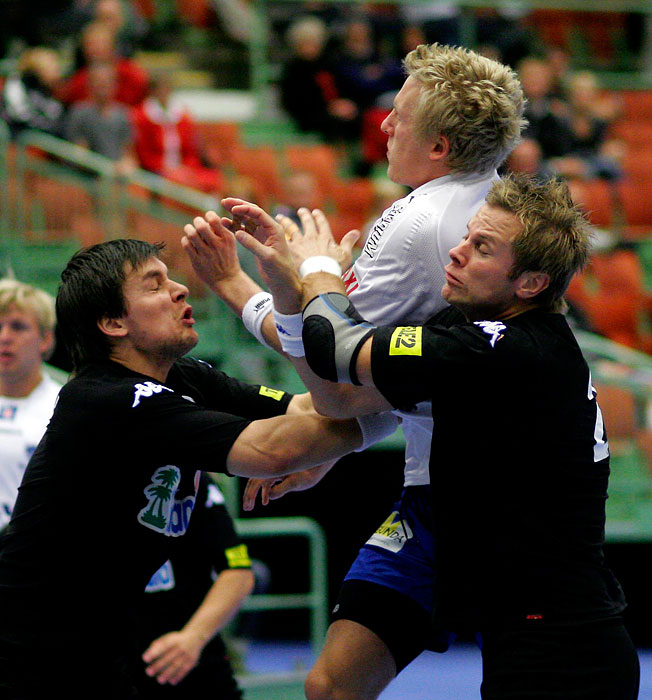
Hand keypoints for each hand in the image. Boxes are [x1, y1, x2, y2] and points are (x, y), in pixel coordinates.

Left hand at [142, 630, 203, 685]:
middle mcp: (181, 646)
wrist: (196, 636)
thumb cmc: (177, 640)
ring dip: (168, 673)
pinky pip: (185, 670)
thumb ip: (157, 644)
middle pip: (169, 657)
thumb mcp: (169, 637)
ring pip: (177, 665)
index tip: (145, 659)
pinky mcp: (192, 661)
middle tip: (149, 672)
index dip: (154, 652)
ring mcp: (188, 654)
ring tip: (160, 680)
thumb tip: (147, 655)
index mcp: (174, 639)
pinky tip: (172, 681)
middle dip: (158, 665)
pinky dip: (179, 676)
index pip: (163, 645)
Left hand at [181, 210, 240, 290]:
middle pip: (201, 225)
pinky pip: (186, 244)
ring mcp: (206, 254)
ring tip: (191, 231)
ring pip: (191, 234)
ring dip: (189, 229)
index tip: (208, 219)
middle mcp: (217, 245)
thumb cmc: (228, 257)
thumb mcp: (230, 243)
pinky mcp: (197, 261)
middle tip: (198, 224)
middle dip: (197, 221)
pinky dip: (185, 240)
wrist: (227, 280)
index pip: (214, 219)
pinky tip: (189, 242)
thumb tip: (207, 218)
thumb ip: (220, 230)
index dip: (208, 215)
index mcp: (227, 238)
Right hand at [221, 197, 301, 311]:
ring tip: (222, 209)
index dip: (245, 209)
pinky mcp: (257, 241)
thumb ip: (252, 245)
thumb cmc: (279, 270)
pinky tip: (224, 224)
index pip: (258, 214)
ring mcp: (262, 234)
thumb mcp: (267, 257)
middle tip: (224, 201)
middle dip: (238, 206)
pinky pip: (244, 230)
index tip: (232, 209)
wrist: (283, 282)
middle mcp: (269, 229)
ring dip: (235, 215)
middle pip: (252, 212)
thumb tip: (237, 232)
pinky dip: (235, 226)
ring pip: (247, 220)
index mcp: (274, 229)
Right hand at [242, 464, 333, 510]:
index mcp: (272, 468)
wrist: (317, 466)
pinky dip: (264, 491)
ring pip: (259, 481)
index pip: (256, 481)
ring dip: (254, 494)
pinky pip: (267, 482)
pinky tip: (266, 501)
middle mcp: (271, 468)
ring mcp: (274, 470)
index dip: (251, 494)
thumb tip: (270, 497)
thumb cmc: (308, 473)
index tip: (249, 506)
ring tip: (251, 507)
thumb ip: (282, 489)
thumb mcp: (296, 482)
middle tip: (247, 508)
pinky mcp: (279, 473)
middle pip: (254, 481)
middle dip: (249, 495)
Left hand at [284, 207, 359, 272]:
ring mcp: (299, 244)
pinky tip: (272, 231)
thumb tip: (356, 232)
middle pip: (307, 223)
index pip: (322, 224)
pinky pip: (282, 239)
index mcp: (325, 238)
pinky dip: (277, 234)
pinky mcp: (289, 251)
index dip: (319, 217)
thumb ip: (349, 242)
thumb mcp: (345, 255)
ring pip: (291, 229)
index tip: (315, 212)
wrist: (319, 276)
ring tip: (280, 218)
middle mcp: (311, 238)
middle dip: (304, 216)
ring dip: (286, 222)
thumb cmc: (333, 268)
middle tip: (301, 211)